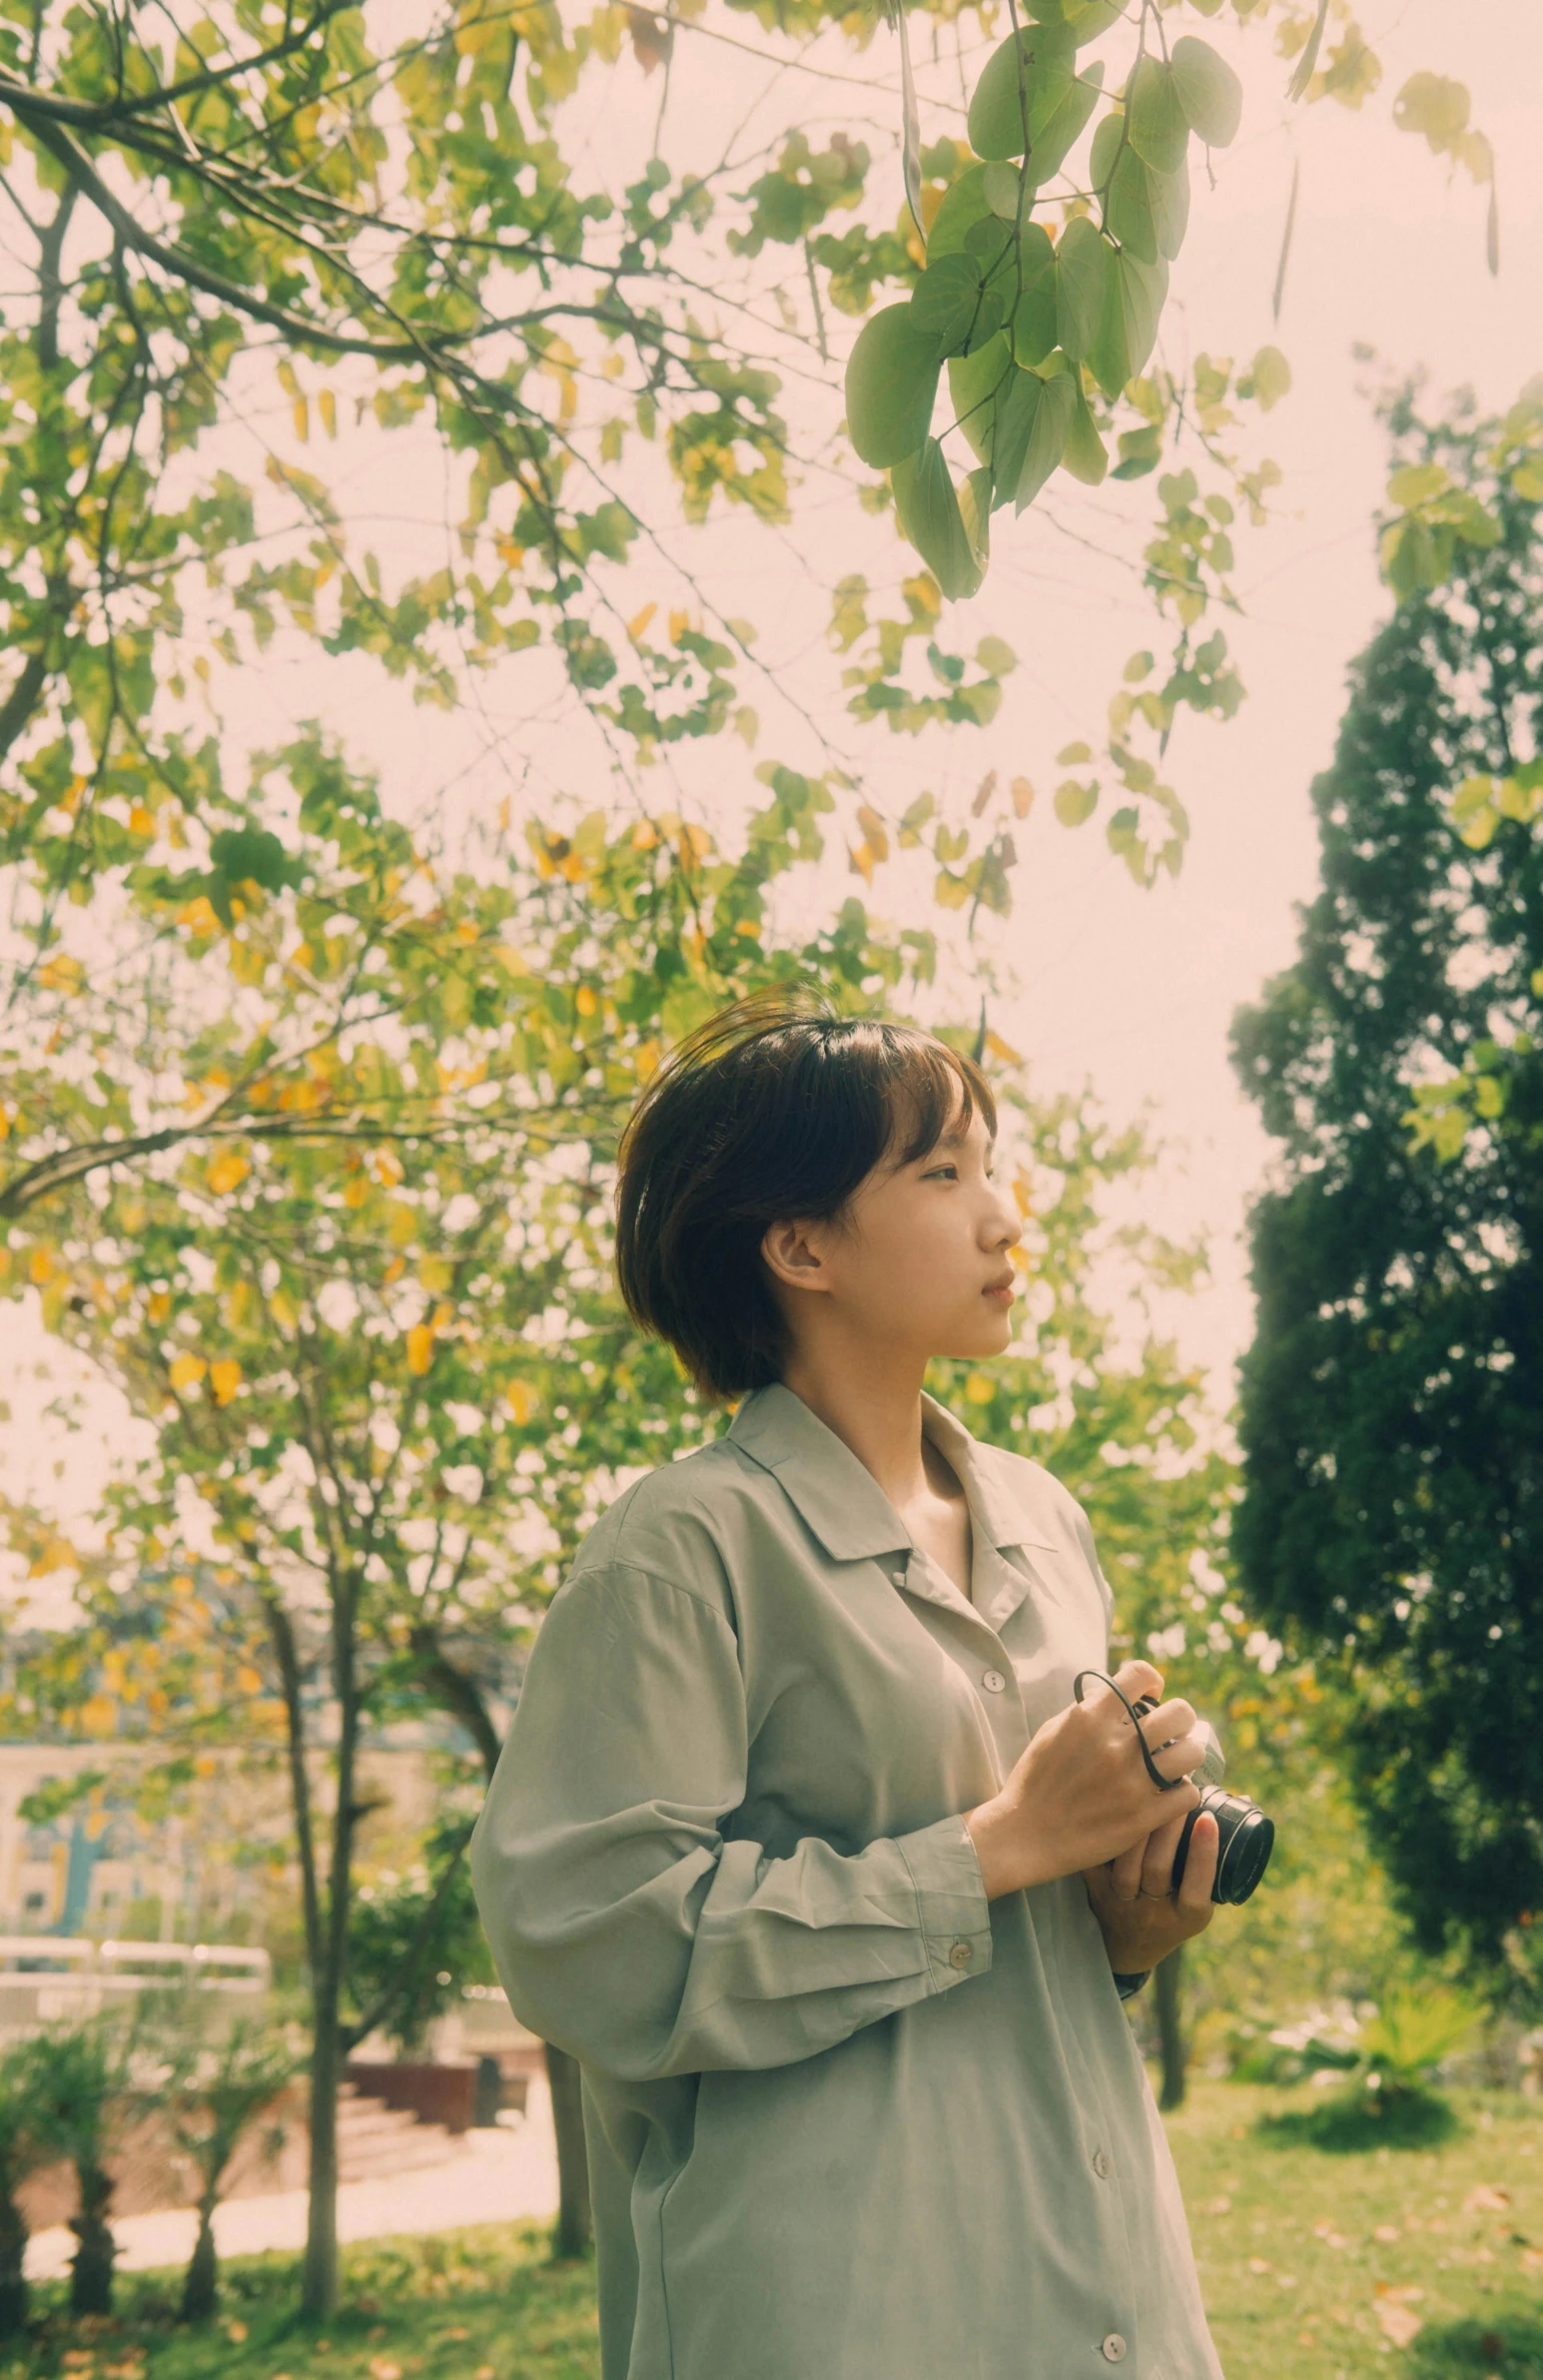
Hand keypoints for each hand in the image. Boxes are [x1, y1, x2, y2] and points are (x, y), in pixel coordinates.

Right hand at [964, 1661, 1207, 1898]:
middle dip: (1180, 1719)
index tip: (1151, 1697)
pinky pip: (1188, 1794)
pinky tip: (1169, 1794)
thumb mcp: (1053, 1731)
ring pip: (1192, 1752)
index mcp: (1090, 1717)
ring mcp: (1131, 1782)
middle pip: (1180, 1712)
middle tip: (1171, 1732)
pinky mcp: (1142, 1817)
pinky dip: (1182, 1792)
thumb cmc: (1035, 1781)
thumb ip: (1087, 1710)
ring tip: (1176, 1763)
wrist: (1024, 1834)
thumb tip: (1118, 1695)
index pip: (1142, 1675)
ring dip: (1187, 1754)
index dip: (1152, 1682)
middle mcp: (1115, 1745)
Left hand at [1082, 1802, 1219, 1975]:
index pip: (1198, 1888)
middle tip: (1176, 1790)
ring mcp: (1125, 1905)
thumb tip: (1243, 1799)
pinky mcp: (1098, 1892)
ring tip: (1147, 1794)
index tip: (1208, 1818)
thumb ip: (1220, 1859)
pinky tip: (1113, 1809)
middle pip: (1159, 1868)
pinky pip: (1101, 1862)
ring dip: (1139, 1828)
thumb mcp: (1202, 1897)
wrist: (1131, 1945)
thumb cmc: (1176, 1910)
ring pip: (1128, 1865)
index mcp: (1189, 1917)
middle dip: (1169, 1827)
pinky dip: (1107, 1837)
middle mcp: (1155, 1915)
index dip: (1203, 1855)